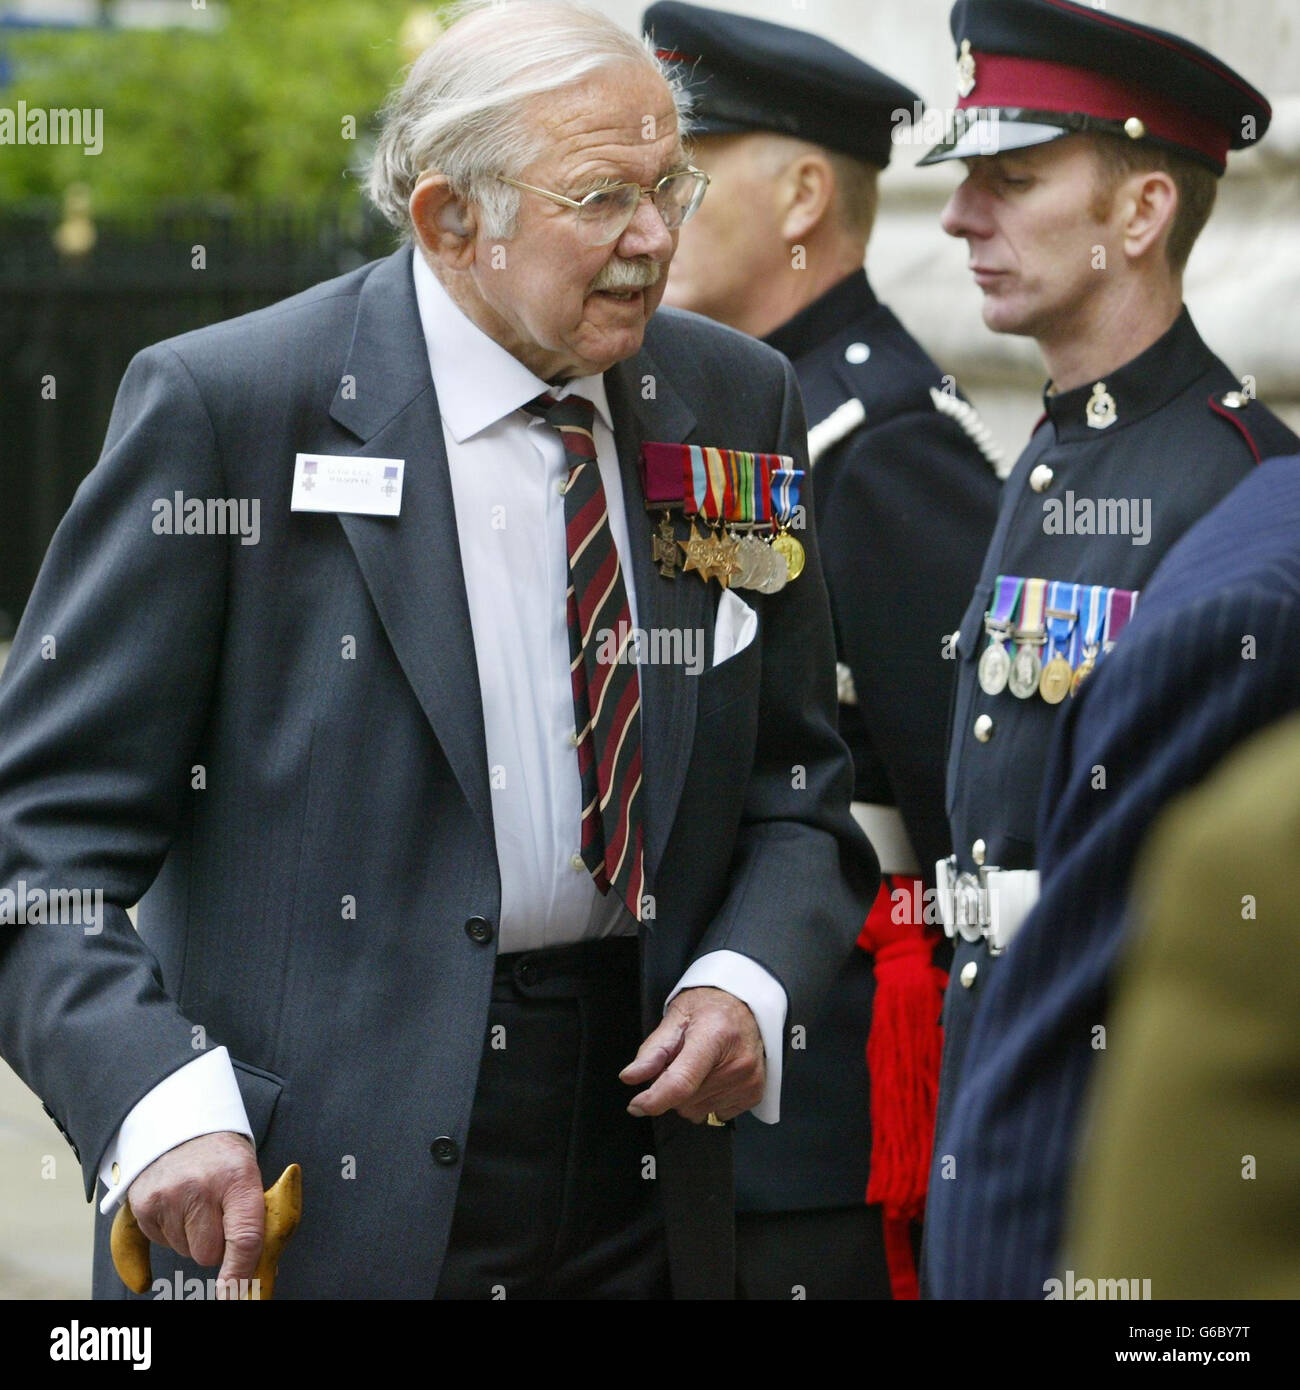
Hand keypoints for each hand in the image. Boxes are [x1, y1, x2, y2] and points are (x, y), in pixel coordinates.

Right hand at [125, 1131, 263, 1296]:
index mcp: (238, 1177)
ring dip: (192, 1236)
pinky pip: (162, 1242)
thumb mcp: (249, 1176)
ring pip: (185, 1251)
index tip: (235, 1292)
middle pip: (209, 1254)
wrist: (181, 1125)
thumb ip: (255, 1220)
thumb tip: (252, 1277)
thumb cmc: (223, 1159)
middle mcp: (200, 1186)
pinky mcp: (143, 1205)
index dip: (241, 1271)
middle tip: (217, 1214)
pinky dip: (172, 1231)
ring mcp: (168, 1196)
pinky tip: (176, 1203)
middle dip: (216, 1245)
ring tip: (195, 1201)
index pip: (244, 1237)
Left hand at [620, 986, 764, 1123]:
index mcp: (714, 1036)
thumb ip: (652, 1050)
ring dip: (689, 1096)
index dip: (654, 1099)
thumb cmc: (709, 1007)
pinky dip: (707, 1100)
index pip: (682, 1081)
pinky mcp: (754, 1094)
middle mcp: (737, 1062)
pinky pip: (714, 1115)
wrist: (744, 1006)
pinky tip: (714, 1076)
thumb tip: (630, 1077)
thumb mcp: (676, 1017)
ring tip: (699, 1066)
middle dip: (672, 1087)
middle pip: (685, 1100)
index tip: (636, 1105)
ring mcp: (748, 1080)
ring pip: (697, 1112)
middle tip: (681, 1061)